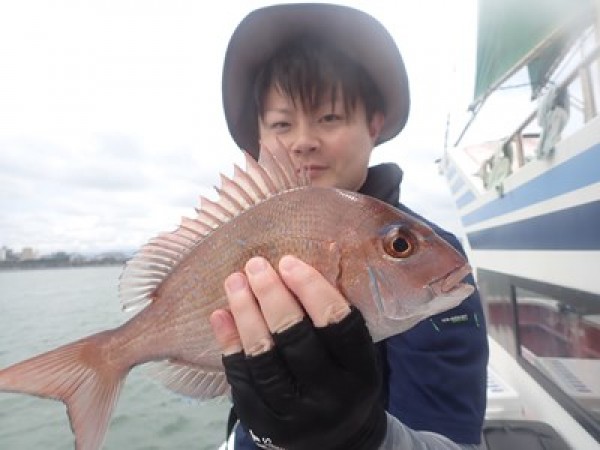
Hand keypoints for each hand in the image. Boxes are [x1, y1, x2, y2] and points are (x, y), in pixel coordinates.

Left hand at [210, 255, 386, 449]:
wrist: (337, 440)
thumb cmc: (343, 379)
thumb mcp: (354, 354)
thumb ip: (332, 319)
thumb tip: (292, 268)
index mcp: (361, 373)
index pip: (338, 323)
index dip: (311, 288)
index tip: (288, 262)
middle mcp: (331, 397)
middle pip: (295, 338)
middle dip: (271, 295)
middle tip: (255, 266)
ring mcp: (295, 416)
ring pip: (263, 357)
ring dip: (245, 313)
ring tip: (234, 282)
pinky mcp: (263, 424)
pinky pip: (240, 377)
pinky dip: (229, 342)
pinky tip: (221, 315)